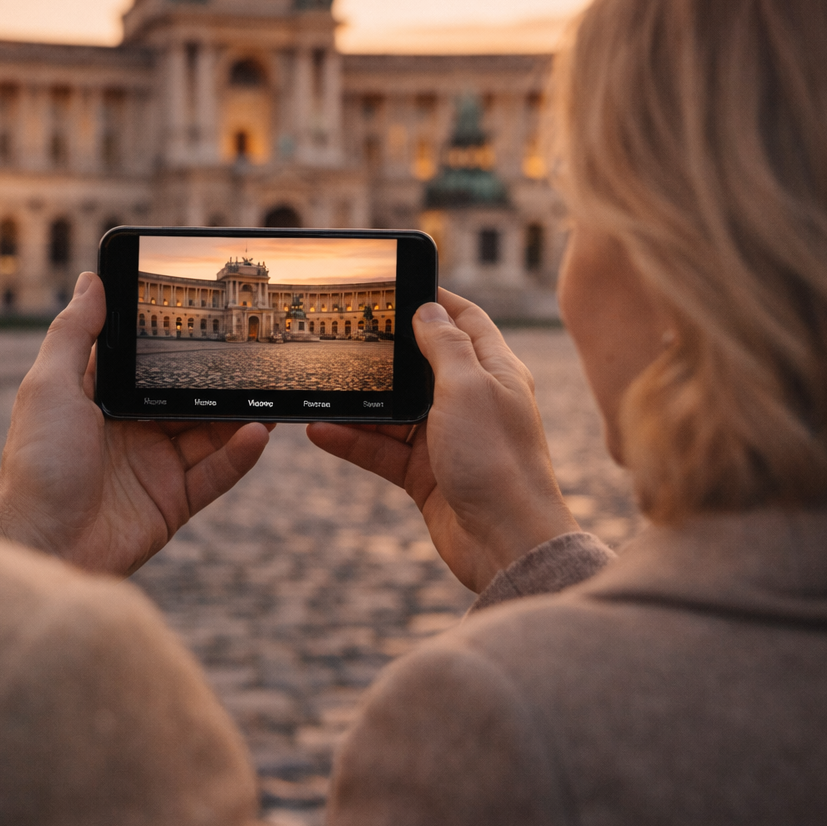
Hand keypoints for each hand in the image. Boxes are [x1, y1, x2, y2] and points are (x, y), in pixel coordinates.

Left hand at [0, 272, 273, 575]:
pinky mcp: (171, 503)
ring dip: (239, 414)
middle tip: (258, 353)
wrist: (41, 544)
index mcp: (100, 399)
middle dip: (220, 380)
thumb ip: (75, 333)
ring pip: (209, 433)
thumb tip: (91, 279)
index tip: (212, 314)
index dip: (177, 342)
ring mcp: (153, 467)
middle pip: (186, 397)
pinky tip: (258, 432)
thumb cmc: (35, 463)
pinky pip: (214, 474)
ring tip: (270, 390)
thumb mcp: (50, 386)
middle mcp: (129, 430)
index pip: (147, 362)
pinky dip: (239, 455)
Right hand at [306, 290, 576, 591]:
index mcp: (495, 371)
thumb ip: (444, 345)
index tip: (399, 283)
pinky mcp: (425, 474)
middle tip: (342, 332)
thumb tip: (426, 309)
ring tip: (321, 388)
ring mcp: (447, 439)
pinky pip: (381, 449)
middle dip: (384, 351)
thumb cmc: (497, 459)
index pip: (466, 320)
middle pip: (421, 364)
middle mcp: (472, 401)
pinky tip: (321, 429)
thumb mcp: (468, 387)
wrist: (505, 542)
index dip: (436, 299)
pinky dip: (352, 440)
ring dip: (358, 402)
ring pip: (393, 410)